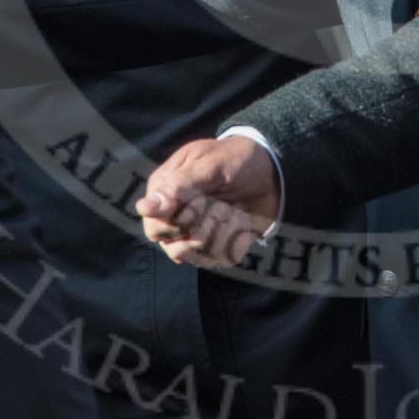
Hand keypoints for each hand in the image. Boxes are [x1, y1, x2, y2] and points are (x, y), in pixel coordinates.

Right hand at [137, 136, 279, 267]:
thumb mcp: (211, 164)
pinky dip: (234, 240)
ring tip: (233, 211)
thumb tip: (145, 207)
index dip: (174, 223)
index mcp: (166, 189)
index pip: (154, 224)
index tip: (199, 206)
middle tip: (221, 206)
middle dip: (201, 228)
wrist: (273, 173)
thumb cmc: (237, 160)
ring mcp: (194, 232)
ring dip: (220, 234)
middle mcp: (175, 214)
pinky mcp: (215, 246)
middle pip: (171, 245)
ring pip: (195, 256)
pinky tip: (241, 220)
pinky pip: (218, 259)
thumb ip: (179, 185)